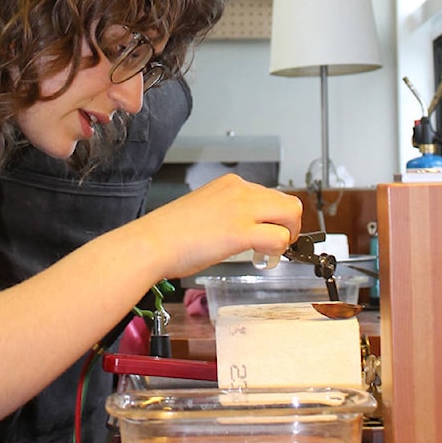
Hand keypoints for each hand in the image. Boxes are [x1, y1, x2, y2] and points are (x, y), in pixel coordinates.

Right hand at [135, 173, 301, 279]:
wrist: (151, 243)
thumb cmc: (169, 232)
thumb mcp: (204, 209)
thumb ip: (228, 213)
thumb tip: (245, 228)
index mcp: (229, 184)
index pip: (270, 195)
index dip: (274, 217)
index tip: (269, 230)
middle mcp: (239, 191)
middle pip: (289, 202)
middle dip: (289, 225)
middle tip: (278, 243)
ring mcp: (241, 209)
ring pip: (290, 215)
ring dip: (286, 236)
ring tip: (271, 251)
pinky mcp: (241, 232)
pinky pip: (278, 238)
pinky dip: (278, 251)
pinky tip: (263, 257)